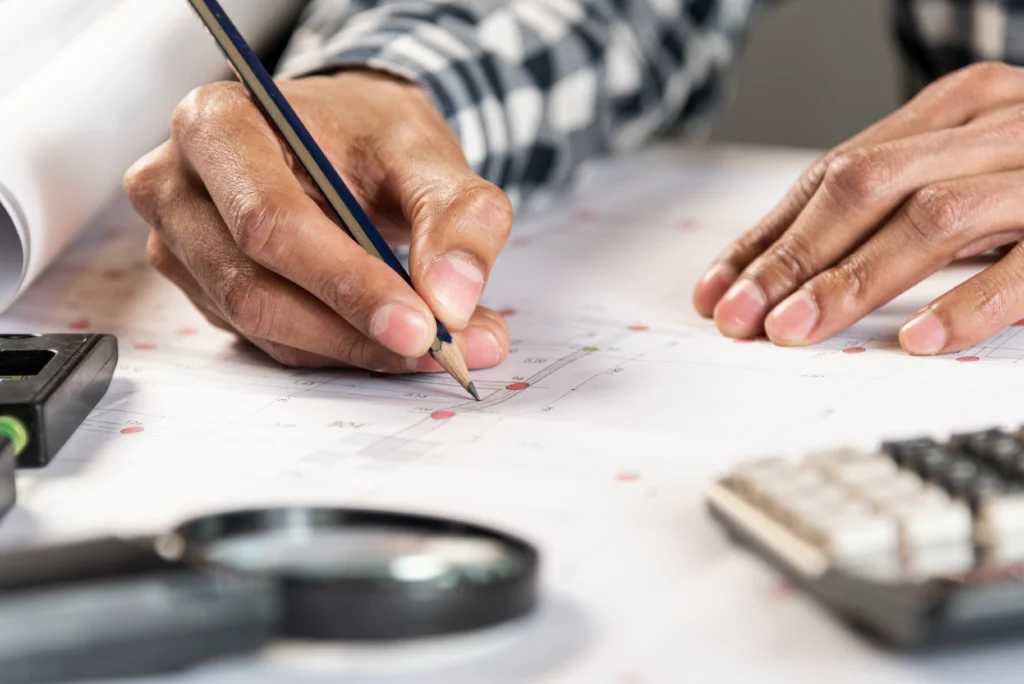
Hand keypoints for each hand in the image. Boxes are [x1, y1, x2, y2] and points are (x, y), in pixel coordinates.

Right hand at [124, 71, 510, 370]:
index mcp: (217, 124)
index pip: (270, 223)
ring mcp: (180, 245)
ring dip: (352, 349)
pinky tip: (388, 338)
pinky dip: (337, 350)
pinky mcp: (201, 290)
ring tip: (434, 348)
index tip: (421, 326)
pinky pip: (269, 340)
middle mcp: (176, 186)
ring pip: (261, 327)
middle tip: (440, 351)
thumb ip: (456, 217)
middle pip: (254, 288)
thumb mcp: (425, 153)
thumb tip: (451, 302)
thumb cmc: (368, 135)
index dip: (346, 284)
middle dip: (354, 330)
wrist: (339, 139)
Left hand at [693, 62, 1023, 354]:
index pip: (833, 172)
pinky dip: (968, 302)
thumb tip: (780, 269)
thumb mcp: (962, 171)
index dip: (768, 235)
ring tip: (797, 331)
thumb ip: (889, 204)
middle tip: (742, 316)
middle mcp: (994, 125)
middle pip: (866, 185)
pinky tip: (916, 339)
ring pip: (932, 217)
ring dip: (853, 281)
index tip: (717, 290)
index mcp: (953, 109)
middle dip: (793, 257)